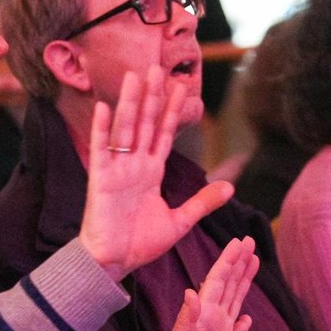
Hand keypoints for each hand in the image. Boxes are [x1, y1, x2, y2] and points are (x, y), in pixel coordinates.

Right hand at [78, 67, 233, 280]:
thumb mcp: (180, 221)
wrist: (115, 263)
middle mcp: (134, 166)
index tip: (181, 87)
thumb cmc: (140, 244)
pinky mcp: (100, 180)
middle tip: (156, 67)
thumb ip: (202, 202)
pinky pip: (101, 149)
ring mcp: (117, 170)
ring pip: (125, 129)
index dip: (173, 111)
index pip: (165, 134)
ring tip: (134, 76)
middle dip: (152, 96)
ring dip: (130, 103)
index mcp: (151, 172)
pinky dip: (102, 129)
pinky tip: (104, 106)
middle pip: (145, 123)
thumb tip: (230, 187)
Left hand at [135, 237, 257, 330]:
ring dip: (244, 282)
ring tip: (254, 264)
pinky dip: (244, 323)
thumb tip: (191, 291)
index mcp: (203, 315)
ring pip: (235, 301)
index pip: (218, 281)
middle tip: (250, 242)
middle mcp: (212, 320)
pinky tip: (248, 316)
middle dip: (240, 263)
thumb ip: (187, 320)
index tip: (239, 242)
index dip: (229, 261)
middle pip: (229, 285)